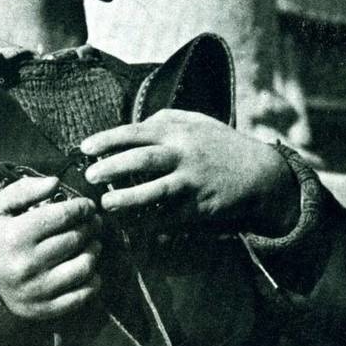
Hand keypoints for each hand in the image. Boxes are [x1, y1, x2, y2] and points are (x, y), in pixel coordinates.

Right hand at [0, 175, 102, 320]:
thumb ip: (24, 190)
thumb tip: (56, 182)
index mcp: (15, 236)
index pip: (63, 216)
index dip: (82, 207)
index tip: (87, 206)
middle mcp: (27, 264)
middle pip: (76, 239)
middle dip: (90, 226)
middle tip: (92, 222)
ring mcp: (38, 289)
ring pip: (84, 267)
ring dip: (94, 251)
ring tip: (92, 243)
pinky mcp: (45, 308)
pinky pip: (82, 295)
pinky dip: (93, 281)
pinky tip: (89, 270)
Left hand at [80, 110, 299, 235]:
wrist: (260, 174)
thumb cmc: (222, 146)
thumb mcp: (197, 122)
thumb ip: (165, 119)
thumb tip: (133, 125)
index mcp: (179, 131)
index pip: (135, 132)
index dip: (107, 140)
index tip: (84, 148)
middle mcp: (184, 154)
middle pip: (141, 160)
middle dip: (111, 168)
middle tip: (90, 177)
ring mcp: (192, 183)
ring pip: (154, 191)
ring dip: (127, 199)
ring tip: (106, 204)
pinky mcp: (199, 208)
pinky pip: (168, 217)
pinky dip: (147, 222)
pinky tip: (129, 226)